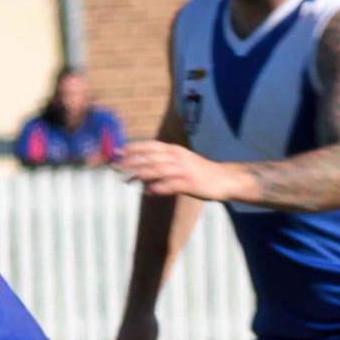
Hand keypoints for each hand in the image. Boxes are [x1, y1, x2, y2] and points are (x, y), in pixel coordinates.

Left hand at [116, 140, 239, 201]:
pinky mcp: (189, 183)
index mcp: (175, 150)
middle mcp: (177, 157)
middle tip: (116, 166)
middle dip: (132, 161)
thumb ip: (163, 164)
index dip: (134, 148)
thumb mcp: (181, 161)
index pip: (150, 146)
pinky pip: (170, 185)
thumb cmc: (200, 172)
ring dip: (141, 174)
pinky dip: (158, 188)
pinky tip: (148, 193)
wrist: (223, 179)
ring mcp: (183, 170)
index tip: (118, 151)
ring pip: (157, 170)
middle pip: (150, 157)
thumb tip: (143, 172)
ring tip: (127, 179)